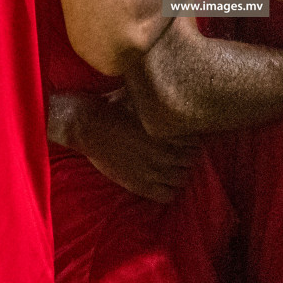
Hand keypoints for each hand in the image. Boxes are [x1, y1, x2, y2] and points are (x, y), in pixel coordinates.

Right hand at [52, 90, 200, 202]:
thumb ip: (160, 99)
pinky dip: (169, 190)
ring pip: (182, 179)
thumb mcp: (142, 95)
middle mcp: (163, 153)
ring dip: (180, 172)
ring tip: (172, 166)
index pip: (196, 142)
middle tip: (179, 151)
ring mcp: (151, 172)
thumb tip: (174, 86)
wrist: (86, 125)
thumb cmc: (113, 105)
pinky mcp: (139, 185)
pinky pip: (167, 196)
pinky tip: (163, 180)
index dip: (192, 139)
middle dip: (188, 155)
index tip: (186, 137)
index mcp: (166, 131)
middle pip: (191, 161)